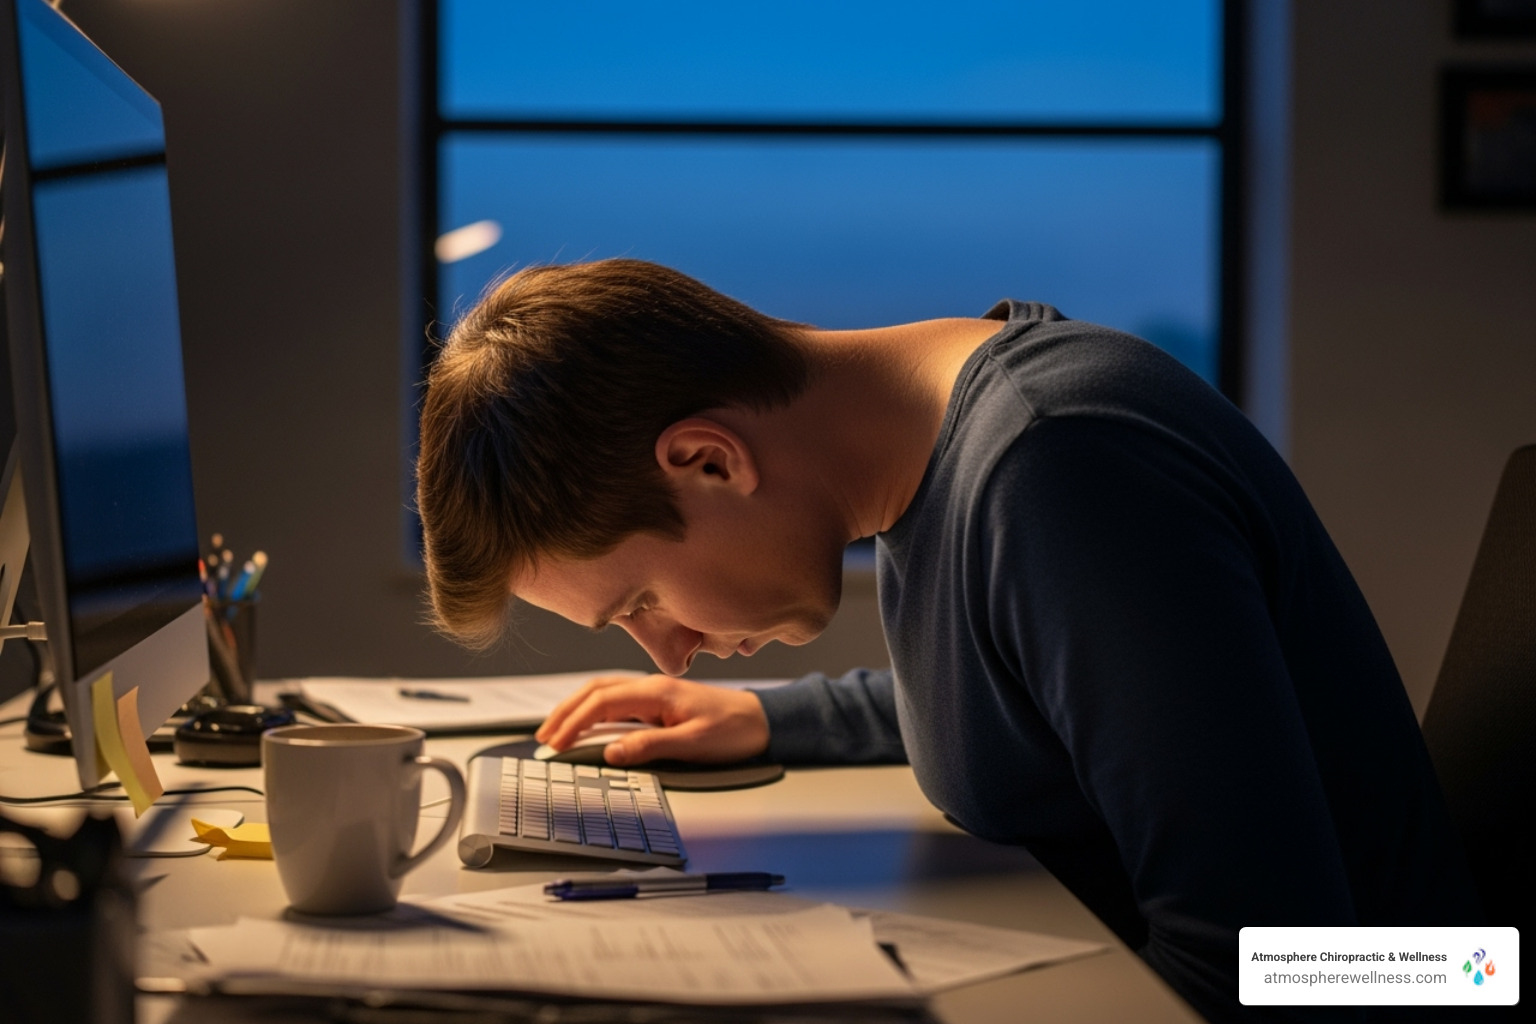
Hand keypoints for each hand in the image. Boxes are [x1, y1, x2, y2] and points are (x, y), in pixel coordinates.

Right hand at [535, 674, 770, 765]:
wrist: (762, 721)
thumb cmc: (734, 731)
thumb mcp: (692, 744)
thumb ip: (650, 746)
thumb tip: (610, 752)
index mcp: (656, 693)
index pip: (602, 702)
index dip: (573, 722)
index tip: (554, 742)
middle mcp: (651, 687)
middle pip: (595, 691)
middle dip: (565, 711)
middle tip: (543, 737)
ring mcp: (654, 692)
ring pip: (603, 692)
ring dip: (576, 708)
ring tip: (555, 730)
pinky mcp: (659, 701)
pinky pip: (617, 699)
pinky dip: (594, 709)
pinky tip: (587, 723)